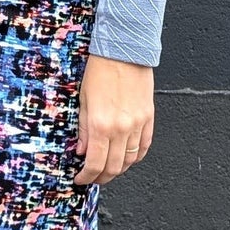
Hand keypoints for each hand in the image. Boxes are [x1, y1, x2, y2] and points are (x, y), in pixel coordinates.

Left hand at [73, 54, 153, 184]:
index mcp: (100, 125)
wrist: (124, 51)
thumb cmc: (100, 71)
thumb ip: (83, 129)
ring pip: (131, 160)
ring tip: (108, 169)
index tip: (81, 179)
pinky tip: (127, 157)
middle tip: (93, 178)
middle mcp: (121, 129)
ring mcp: (138, 124)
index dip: (87, 177)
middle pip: (114, 167)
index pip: (94, 164)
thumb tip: (82, 151)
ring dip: (119, 169)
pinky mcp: (149, 118)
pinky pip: (145, 146)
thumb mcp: (83, 101)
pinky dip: (136, 156)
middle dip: (102, 177)